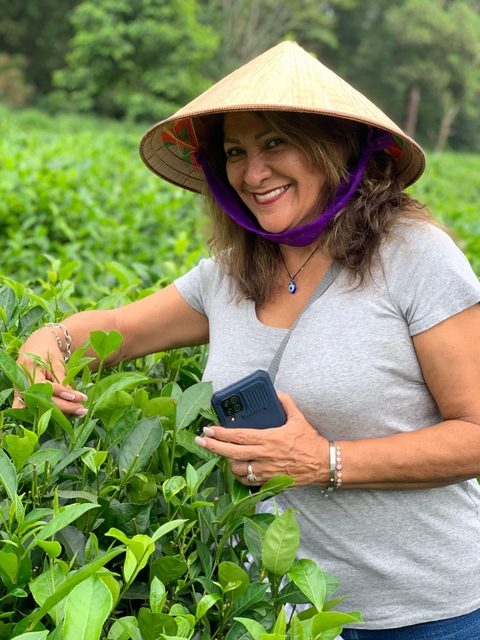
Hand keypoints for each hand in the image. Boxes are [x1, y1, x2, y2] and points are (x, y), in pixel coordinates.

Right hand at [14, 330, 87, 415]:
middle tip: (83, 410)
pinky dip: (46, 414)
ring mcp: (21, 392)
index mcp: (30, 370)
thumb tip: (74, 398)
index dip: (62, 393)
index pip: (47, 387)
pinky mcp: (23, 397)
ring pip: (41, 408)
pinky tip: (62, 418)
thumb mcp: (57, 362)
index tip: (78, 397)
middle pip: (44, 401)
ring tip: (78, 413)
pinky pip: (34, 409)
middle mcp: (22, 384)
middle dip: (65, 407)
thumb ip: (63, 380)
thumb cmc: (48, 352)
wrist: (36, 346)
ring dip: (60, 413)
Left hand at [196, 393, 328, 486]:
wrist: (323, 464)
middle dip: (213, 446)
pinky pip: (248, 481)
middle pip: (231, 453)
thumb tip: (277, 393)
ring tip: (222, 454)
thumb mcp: (298, 418)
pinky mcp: (270, 481)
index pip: (238, 436)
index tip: (208, 428)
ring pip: (237, 469)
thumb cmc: (310, 442)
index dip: (221, 433)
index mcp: (269, 439)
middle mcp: (265, 456)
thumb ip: (286, 403)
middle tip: (201, 440)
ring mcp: (266, 471)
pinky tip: (237, 468)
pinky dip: (239, 475)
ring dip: (226, 462)